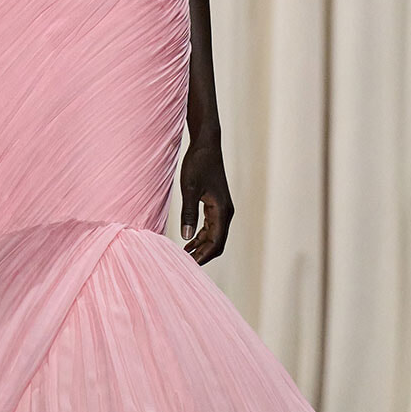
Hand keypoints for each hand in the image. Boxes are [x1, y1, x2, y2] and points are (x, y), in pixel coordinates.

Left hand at [179, 138, 234, 264]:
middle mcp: (226, 212)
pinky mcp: (216, 204)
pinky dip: (201, 236)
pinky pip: (211, 227)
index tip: (189, 265)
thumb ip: (188, 213)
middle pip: (217, 243)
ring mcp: (222, 208)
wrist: (206, 146)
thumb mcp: (189, 189)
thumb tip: (186, 237)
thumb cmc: (198, 164)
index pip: (216, 243)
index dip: (203, 256)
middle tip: (185, 265)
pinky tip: (189, 241)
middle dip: (203, 255)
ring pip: (214, 236)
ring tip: (184, 256)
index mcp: (222, 211)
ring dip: (201, 247)